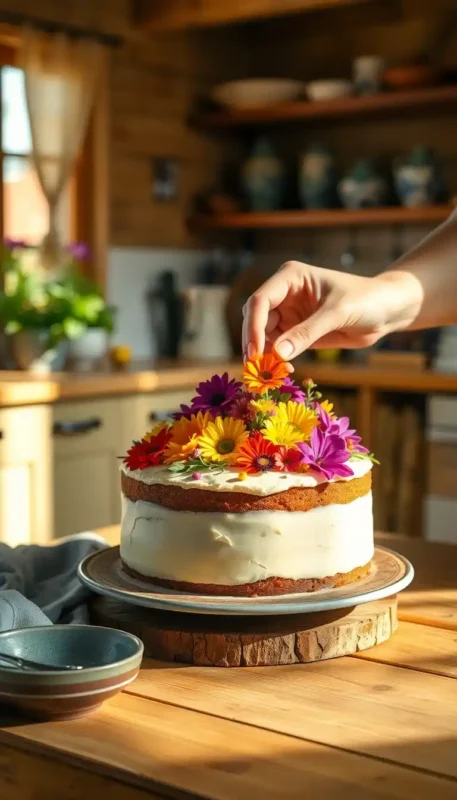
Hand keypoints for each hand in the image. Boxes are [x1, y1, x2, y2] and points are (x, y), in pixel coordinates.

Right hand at [242, 260, 422, 360]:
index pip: (260, 301)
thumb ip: (307, 333)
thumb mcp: (337, 314)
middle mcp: (285, 293)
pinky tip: (286, 369)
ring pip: (263, 335)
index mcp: (291, 277)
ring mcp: (289, 312)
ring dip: (264, 354)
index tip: (255, 352)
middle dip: (254, 342)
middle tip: (255, 368)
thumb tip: (277, 355)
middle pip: (255, 318)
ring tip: (271, 373)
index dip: (253, 326)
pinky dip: (277, 359)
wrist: (387, 310)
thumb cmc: (366, 300)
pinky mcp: (296, 330)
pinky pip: (277, 346)